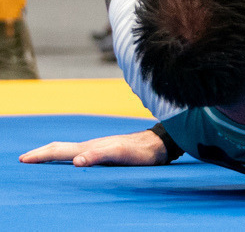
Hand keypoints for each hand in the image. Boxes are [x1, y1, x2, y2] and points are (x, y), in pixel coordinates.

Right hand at [19, 130, 166, 166]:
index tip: (23, 160)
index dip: (40, 155)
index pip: (59, 150)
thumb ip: (99, 156)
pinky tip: (71, 161)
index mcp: (90, 147)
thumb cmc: (142, 151)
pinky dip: (67, 156)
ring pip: (70, 149)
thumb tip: (75, 161)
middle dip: (41, 153)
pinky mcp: (107, 152)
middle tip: (24, 159)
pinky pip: (81, 153)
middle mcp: (92, 146)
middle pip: (61, 148)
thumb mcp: (121, 154)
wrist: (160, 144)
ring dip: (52, 154)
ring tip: (40, 159)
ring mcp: (99, 148)